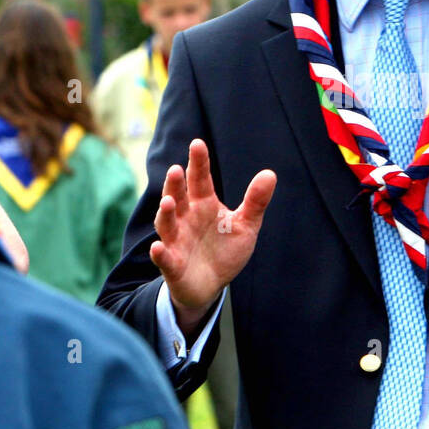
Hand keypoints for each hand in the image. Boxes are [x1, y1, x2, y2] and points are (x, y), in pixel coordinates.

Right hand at [149, 139, 275, 333]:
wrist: (211, 285)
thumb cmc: (225, 250)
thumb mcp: (245, 225)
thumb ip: (255, 202)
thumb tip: (270, 173)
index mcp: (203, 205)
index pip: (200, 179)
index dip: (198, 163)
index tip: (197, 144)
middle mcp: (186, 219)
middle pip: (178, 197)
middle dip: (175, 185)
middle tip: (176, 170)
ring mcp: (176, 241)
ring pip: (167, 224)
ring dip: (166, 213)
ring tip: (168, 202)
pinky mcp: (172, 265)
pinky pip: (165, 258)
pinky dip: (160, 253)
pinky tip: (158, 247)